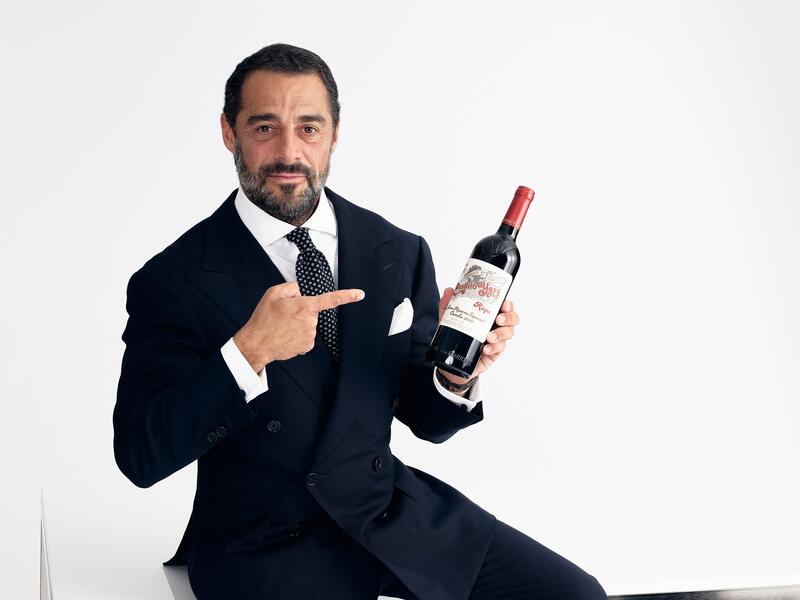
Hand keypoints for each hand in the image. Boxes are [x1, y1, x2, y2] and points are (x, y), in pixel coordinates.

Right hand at [234, 281, 364, 370]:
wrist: (256, 344)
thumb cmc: (264, 319)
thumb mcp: (274, 293)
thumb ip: (292, 287)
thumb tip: (301, 293)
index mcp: (305, 306)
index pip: (330, 299)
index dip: (347, 296)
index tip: (360, 294)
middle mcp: (311, 322)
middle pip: (312, 311)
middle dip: (301, 311)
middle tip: (283, 315)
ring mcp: (310, 335)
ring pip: (309, 324)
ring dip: (298, 323)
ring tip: (282, 326)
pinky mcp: (307, 346)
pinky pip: (306, 335)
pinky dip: (297, 334)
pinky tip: (286, 335)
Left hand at [436, 287, 519, 384]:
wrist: (453, 362)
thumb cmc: (456, 337)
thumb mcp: (449, 319)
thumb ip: (448, 305)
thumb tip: (449, 290)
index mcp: (488, 315)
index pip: (504, 306)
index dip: (508, 304)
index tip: (505, 304)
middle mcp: (496, 325)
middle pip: (512, 319)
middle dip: (509, 318)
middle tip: (498, 320)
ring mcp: (497, 339)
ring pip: (509, 333)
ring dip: (501, 334)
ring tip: (489, 337)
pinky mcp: (495, 352)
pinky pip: (500, 348)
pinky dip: (494, 347)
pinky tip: (486, 349)